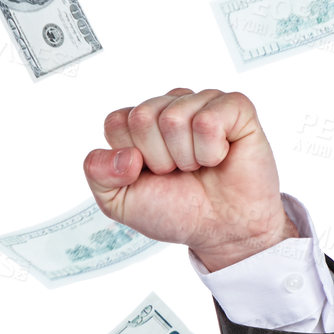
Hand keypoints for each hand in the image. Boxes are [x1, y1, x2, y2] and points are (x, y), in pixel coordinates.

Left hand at [82, 87, 298, 270]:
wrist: (221, 230)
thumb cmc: (176, 210)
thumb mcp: (118, 202)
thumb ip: (97, 173)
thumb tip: (125, 153)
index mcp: (140, 123)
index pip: (116, 122)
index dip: (129, 159)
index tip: (149, 174)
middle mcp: (170, 106)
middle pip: (142, 117)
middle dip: (157, 158)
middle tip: (177, 172)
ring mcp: (203, 103)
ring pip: (174, 118)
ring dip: (186, 158)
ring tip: (199, 167)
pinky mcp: (235, 107)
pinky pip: (208, 120)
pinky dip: (211, 152)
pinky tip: (220, 157)